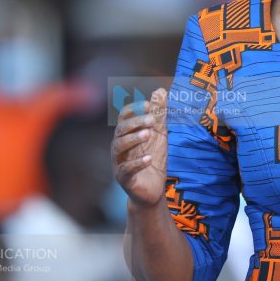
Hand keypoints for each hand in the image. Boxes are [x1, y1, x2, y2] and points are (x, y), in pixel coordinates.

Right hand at [111, 87, 168, 208]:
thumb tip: (160, 90)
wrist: (152, 190)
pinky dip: (137, 163)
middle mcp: (119, 147)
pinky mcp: (124, 179)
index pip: (124, 117)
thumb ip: (159, 114)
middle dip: (135, 123)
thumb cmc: (152, 159)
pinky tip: (149, 158)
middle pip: (120, 130)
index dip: (134, 109)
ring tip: (148, 134)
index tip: (149, 105)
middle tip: (152, 120)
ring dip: (133, 139)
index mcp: (126, 135)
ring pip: (119, 148)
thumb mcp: (159, 135)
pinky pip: (126, 169)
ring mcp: (119, 163)